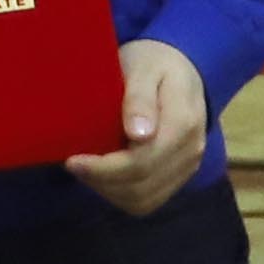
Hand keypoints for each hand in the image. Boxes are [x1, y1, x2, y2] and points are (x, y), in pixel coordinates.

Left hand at [65, 38, 216, 220]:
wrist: (182, 68)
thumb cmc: (154, 62)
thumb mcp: (144, 68)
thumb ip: (140, 99)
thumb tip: (139, 135)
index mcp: (182, 125)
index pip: (141, 162)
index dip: (103, 168)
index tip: (72, 159)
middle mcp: (190, 152)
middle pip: (141, 186)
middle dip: (100, 181)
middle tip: (72, 163)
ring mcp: (188, 166)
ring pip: (144, 200)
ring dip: (109, 191)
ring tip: (85, 170)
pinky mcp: (179, 175)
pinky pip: (149, 199)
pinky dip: (121, 194)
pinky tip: (102, 176)